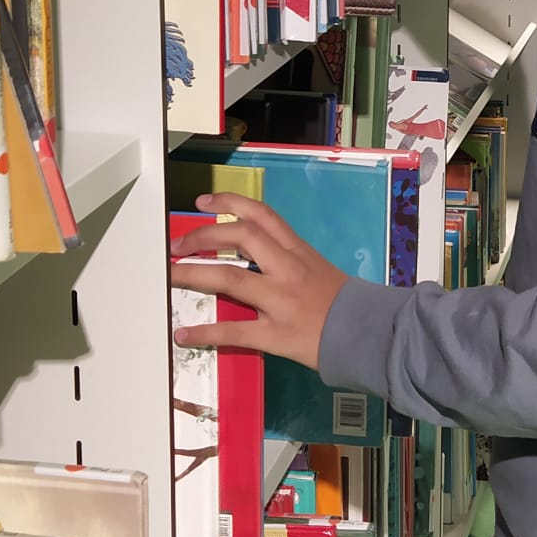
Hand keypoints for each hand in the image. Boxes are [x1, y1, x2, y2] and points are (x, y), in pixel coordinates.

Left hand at [170, 194, 346, 371]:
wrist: (367, 333)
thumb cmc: (342, 301)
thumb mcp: (316, 267)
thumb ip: (285, 258)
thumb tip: (250, 254)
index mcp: (297, 250)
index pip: (261, 214)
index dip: (229, 202)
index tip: (204, 201)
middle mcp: (286, 268)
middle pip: (240, 237)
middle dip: (203, 236)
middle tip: (177, 244)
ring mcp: (279, 300)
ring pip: (229, 278)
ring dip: (193, 274)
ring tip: (170, 275)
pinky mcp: (274, 334)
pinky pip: (233, 330)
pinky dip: (204, 333)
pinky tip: (183, 334)